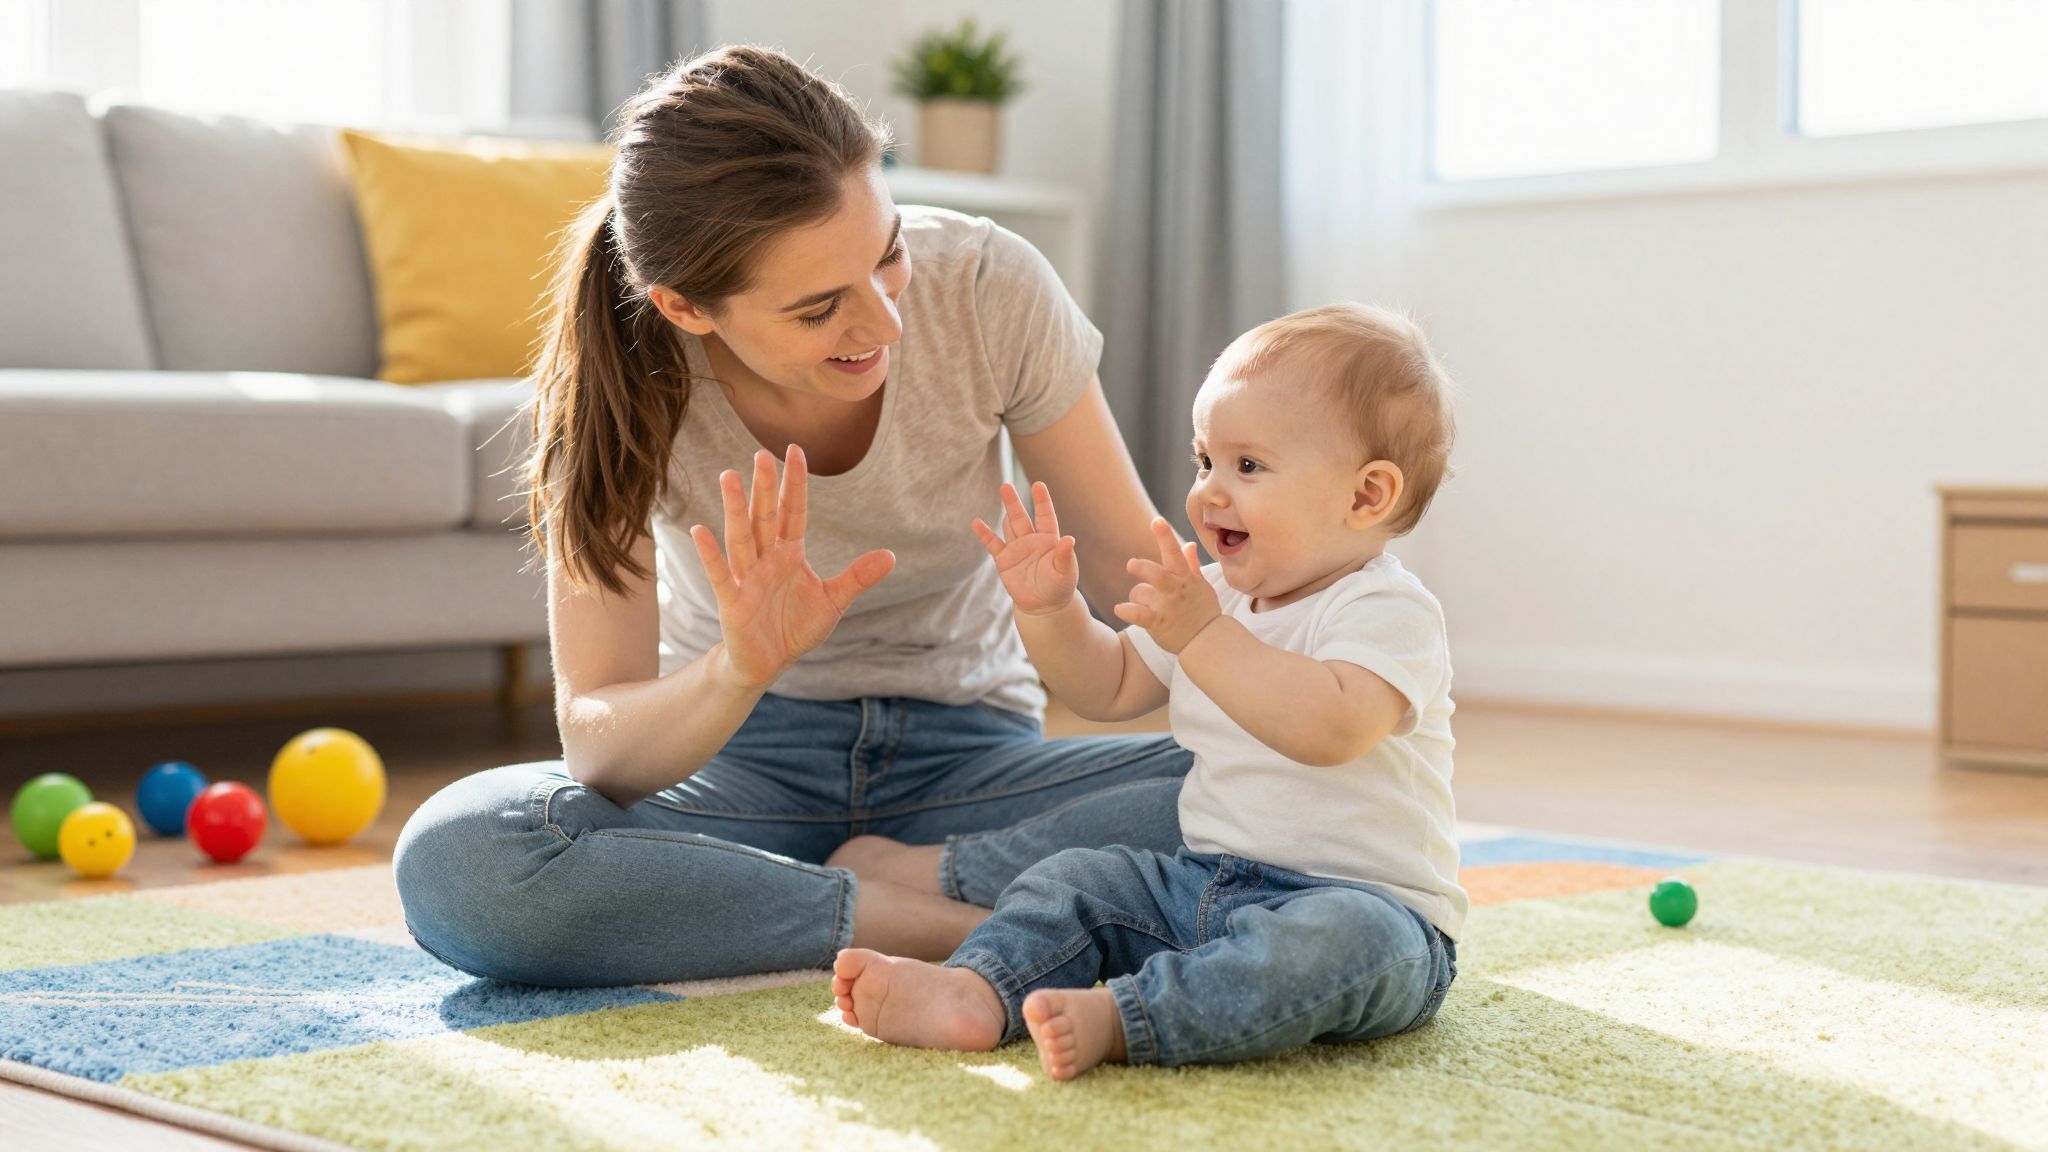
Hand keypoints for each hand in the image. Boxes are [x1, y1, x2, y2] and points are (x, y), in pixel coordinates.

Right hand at [689, 447, 894, 688]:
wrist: (769, 663)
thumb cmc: (795, 627)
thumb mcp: (833, 601)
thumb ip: (857, 577)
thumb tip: (891, 556)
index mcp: (790, 553)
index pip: (793, 511)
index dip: (795, 482)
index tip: (795, 450)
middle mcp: (766, 559)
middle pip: (765, 516)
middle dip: (765, 487)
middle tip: (762, 454)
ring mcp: (747, 577)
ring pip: (741, 537)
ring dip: (735, 508)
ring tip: (728, 476)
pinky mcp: (732, 601)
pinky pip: (720, 574)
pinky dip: (709, 554)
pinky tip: (700, 530)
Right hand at [971, 481, 1078, 616]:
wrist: (1043, 605)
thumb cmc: (1059, 586)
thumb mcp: (1065, 571)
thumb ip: (1065, 556)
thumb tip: (1069, 539)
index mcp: (1049, 539)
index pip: (1045, 516)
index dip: (1042, 501)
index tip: (1038, 484)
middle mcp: (1031, 539)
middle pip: (1021, 517)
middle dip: (1014, 502)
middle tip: (1006, 485)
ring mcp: (1016, 548)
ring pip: (1008, 526)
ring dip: (1005, 512)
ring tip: (1002, 493)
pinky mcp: (1004, 560)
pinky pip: (993, 544)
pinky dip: (985, 534)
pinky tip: (976, 523)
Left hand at [1113, 517, 1220, 652]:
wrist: (1208, 640)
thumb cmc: (1203, 610)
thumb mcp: (1201, 585)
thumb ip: (1191, 564)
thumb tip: (1189, 544)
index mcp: (1185, 577)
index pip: (1175, 552)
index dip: (1165, 536)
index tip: (1157, 521)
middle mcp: (1175, 589)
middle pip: (1155, 573)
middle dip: (1141, 567)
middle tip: (1131, 565)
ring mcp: (1166, 606)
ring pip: (1139, 592)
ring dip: (1136, 597)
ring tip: (1145, 605)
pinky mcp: (1158, 623)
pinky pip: (1137, 614)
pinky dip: (1127, 611)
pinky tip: (1119, 609)